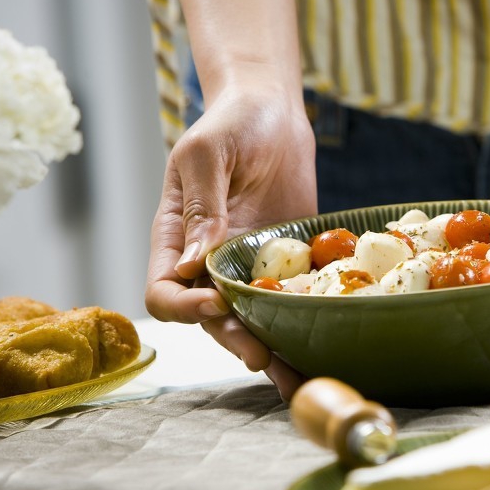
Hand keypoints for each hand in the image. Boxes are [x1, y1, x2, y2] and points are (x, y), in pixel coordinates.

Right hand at [145, 83, 316, 398]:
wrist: (274, 110)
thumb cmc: (231, 122)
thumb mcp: (209, 154)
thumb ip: (203, 207)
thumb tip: (194, 263)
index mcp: (175, 239)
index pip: (165, 292)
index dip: (185, 306)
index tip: (216, 301)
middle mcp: (208, 262)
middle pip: (211, 319)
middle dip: (235, 340)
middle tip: (263, 357)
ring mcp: (248, 267)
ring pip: (251, 321)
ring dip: (270, 350)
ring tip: (296, 379)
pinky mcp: (287, 265)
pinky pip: (289, 302)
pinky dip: (303, 328)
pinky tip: (324, 351)